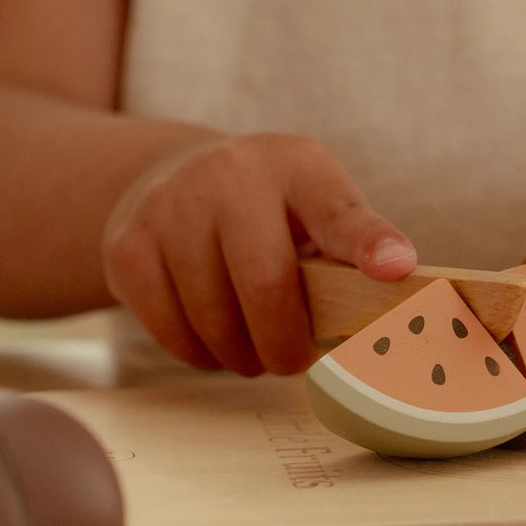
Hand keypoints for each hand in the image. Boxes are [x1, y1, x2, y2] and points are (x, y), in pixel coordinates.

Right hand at [101, 134, 415, 376]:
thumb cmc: (267, 208)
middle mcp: (229, 175)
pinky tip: (210, 332)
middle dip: (284, 344)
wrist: (175, 179)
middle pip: (265, 284)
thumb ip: (352, 245)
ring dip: (240, 355)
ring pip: (214, 320)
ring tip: (250, 343)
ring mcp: (170, 207)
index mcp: (296, 166)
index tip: (394, 268)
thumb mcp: (316, 205)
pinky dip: (199, 353)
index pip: (337, 208)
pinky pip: (172, 333)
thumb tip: (397, 281)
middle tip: (290, 359)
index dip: (367, 242)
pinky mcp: (128, 246)